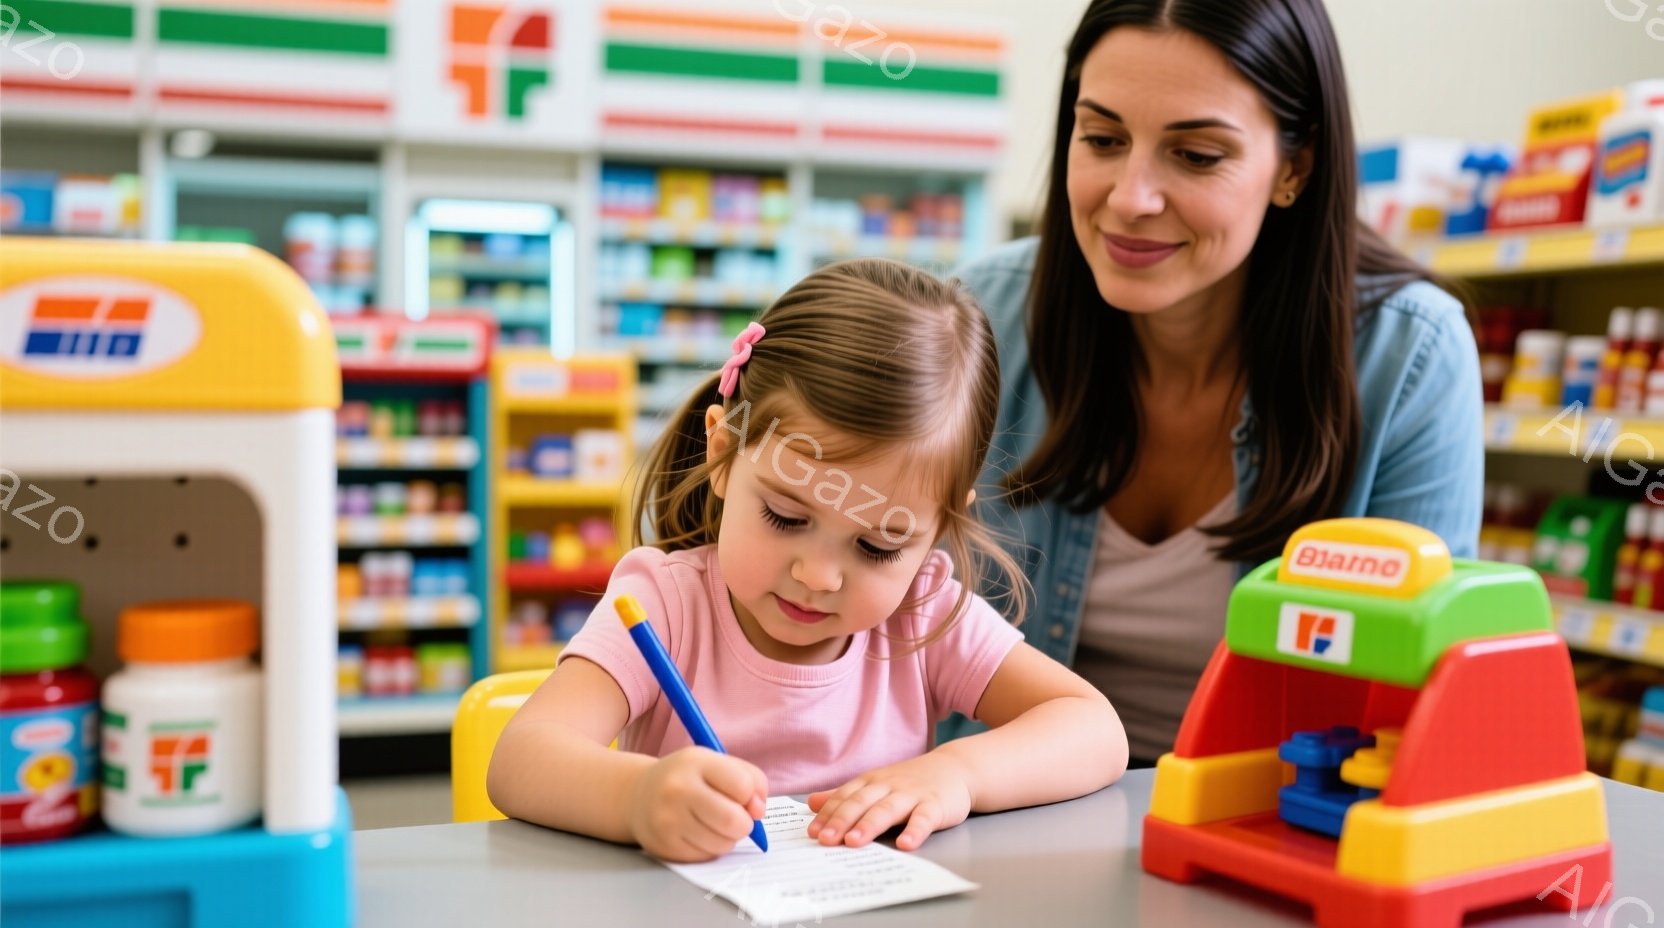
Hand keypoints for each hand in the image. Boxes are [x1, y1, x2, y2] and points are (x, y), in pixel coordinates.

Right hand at [628, 747, 766, 862]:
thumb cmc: (688, 778)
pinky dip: (710, 848)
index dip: (751, 796)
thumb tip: (759, 811)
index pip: (743, 786)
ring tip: (714, 824)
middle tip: (737, 819)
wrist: (638, 795)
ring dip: (728, 838)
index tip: (743, 796)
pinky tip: (698, 833)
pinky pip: (706, 856)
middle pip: (734, 820)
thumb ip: (750, 779)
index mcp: (695, 762)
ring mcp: (668, 820)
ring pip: (723, 843)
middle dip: (744, 824)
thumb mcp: (716, 764)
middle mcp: (677, 789)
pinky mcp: (664, 846)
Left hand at [806, 751, 973, 850]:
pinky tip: (905, 845)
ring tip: (854, 842)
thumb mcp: (875, 784)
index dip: (828, 814)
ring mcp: (912, 795)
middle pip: (861, 803)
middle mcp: (888, 786)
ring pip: (888, 810)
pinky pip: (924, 819)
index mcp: (871, 782)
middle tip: (825, 839)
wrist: (955, 767)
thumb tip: (811, 802)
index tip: (813, 832)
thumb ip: (845, 795)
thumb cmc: (910, 781)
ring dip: (870, 825)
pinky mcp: (935, 805)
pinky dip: (915, 831)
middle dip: (842, 821)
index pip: (845, 798)